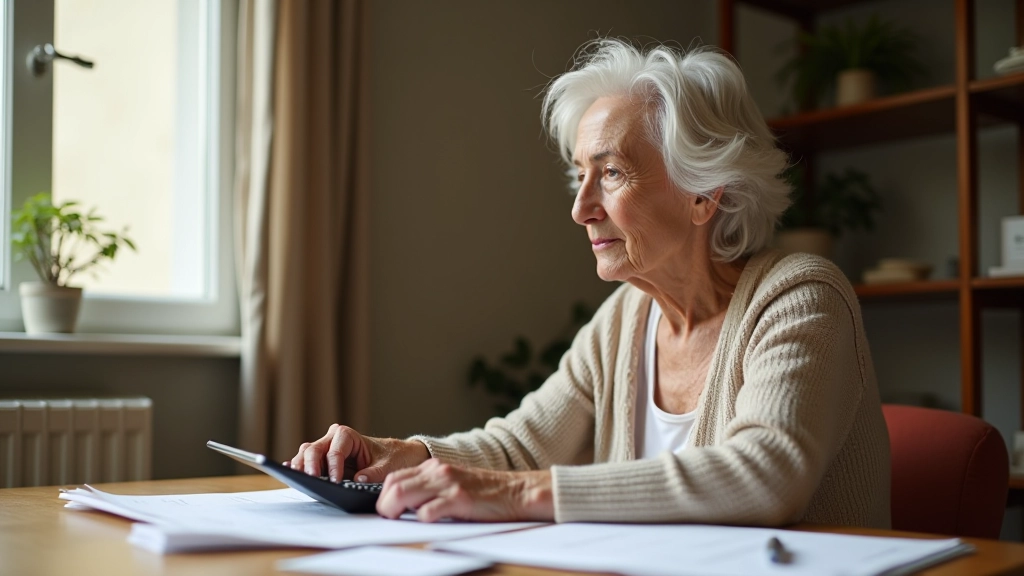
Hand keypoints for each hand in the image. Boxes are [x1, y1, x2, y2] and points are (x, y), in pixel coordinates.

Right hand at [288, 424, 429, 481]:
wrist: (395, 456)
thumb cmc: (391, 457)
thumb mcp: (388, 466)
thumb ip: (374, 473)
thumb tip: (359, 480)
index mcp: (348, 435)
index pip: (334, 451)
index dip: (333, 467)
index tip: (335, 481)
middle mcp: (332, 439)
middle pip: (313, 449)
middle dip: (311, 465)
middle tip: (311, 480)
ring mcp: (325, 449)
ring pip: (306, 454)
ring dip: (301, 466)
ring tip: (299, 479)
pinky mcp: (322, 461)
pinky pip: (306, 462)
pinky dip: (299, 468)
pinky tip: (290, 473)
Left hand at [376, 459, 553, 521]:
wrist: (516, 491)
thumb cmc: (485, 491)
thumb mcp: (453, 481)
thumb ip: (431, 487)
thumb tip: (405, 503)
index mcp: (435, 466)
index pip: (395, 476)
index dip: (383, 494)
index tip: (383, 508)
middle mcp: (438, 471)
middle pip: (394, 484)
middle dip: (383, 503)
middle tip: (386, 517)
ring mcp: (448, 484)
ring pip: (405, 494)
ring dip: (394, 510)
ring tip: (396, 520)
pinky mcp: (459, 499)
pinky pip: (429, 511)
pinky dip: (422, 519)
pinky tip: (427, 522)